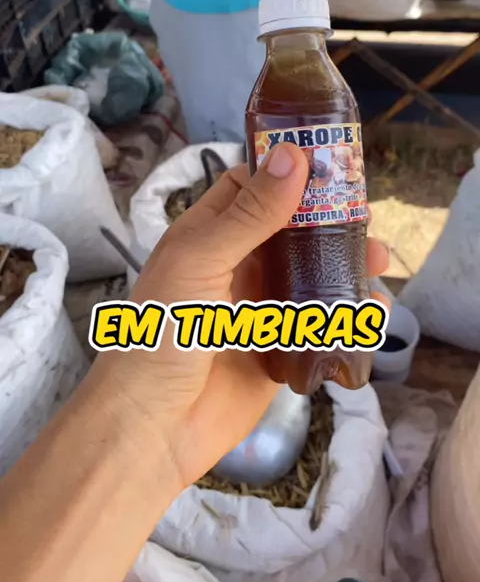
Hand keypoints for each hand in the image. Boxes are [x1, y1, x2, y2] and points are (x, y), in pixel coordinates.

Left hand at [93, 143, 389, 490]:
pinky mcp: (279, 346)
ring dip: (344, 263)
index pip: (249, 187)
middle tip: (365, 216)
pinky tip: (371, 310)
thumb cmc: (164, 332)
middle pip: (290, 228)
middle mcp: (235, 264)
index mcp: (209, 235)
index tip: (331, 162)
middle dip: (328, 220)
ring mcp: (259, 306)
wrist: (154, 426)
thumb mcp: (202, 260)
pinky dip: (347, 312)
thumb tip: (294, 155)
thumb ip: (250, 213)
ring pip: (311, 272)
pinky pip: (319, 321)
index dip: (286, 171)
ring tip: (378, 260)